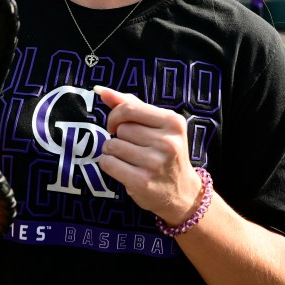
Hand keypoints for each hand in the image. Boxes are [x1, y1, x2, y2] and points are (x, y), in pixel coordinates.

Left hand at [95, 85, 203, 225]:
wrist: (182, 192)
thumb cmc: (166, 153)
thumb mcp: (159, 126)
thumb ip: (132, 106)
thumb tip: (102, 91)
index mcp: (173, 122)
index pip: (129, 108)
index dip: (115, 115)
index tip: (116, 125)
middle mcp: (167, 142)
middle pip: (121, 128)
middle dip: (119, 136)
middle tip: (133, 147)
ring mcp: (155, 163)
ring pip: (112, 145)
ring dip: (112, 150)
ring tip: (128, 158)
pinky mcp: (142, 181)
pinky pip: (108, 163)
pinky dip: (108, 163)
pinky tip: (122, 168)